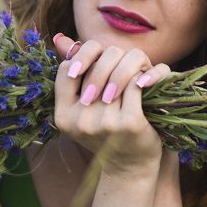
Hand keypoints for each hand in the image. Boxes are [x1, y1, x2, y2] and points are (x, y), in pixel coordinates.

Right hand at [51, 33, 170, 177]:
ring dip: (130, 68)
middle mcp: (80, 120)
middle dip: (113, 59)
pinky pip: (135, 84)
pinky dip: (142, 79)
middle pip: (97, 66)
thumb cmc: (106, 132)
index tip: (98, 64)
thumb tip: (61, 38)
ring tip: (134, 72)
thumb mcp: (84, 107)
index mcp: (63, 116)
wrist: (130, 168)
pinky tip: (145, 84)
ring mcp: (105, 123)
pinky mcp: (130, 123)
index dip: (84, 59)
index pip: (67, 69)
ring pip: (119, 72)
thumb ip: (74, 73)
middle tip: (122, 63)